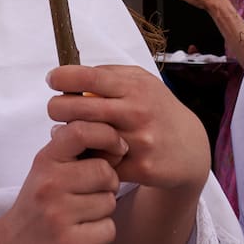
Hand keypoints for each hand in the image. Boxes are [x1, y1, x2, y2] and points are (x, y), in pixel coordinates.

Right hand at [0, 120, 122, 243]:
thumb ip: (74, 151)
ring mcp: (58, 215)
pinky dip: (102, 230)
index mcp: (45, 161)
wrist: (15, 241)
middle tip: (94, 189)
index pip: (80, 132)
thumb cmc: (40, 201)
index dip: (108, 135)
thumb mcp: (47, 168)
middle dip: (109, 181)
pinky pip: (108, 228)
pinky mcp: (70, 242)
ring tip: (83, 210)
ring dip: (104, 208)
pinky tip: (84, 229)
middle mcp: (49, 185)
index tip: (118, 146)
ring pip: (109, 202)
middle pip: (105, 172)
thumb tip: (116, 140)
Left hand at [46, 65, 209, 195]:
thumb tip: (71, 74)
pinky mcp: (141, 168)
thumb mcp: (139, 81)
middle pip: (79, 109)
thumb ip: (108, 75)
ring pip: (87, 138)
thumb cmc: (156, 108)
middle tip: (56, 108)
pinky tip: (87, 151)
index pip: (90, 78)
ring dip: (69, 135)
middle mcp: (137, 112)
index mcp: (134, 87)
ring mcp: (139, 142)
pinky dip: (88, 157)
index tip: (53, 80)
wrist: (190, 148)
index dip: (63, 78)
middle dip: (57, 107)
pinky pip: (100, 164)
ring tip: (67, 130)